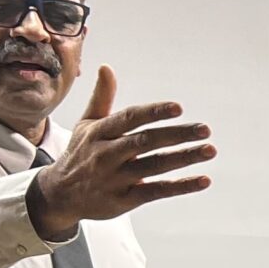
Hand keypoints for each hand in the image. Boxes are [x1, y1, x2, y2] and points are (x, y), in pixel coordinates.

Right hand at [27, 66, 214, 238]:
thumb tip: (106, 67)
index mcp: (100, 132)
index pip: (130, 118)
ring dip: (184, 158)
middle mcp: (107, 154)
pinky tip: (203, 180)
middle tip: (205, 130)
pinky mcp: (124, 200)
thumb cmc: (80, 154)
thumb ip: (102, 98)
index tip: (178, 108)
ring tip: (209, 150)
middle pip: (146, 142)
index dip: (154, 112)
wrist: (59, 195)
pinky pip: (156, 192)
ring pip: (154, 166)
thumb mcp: (86, 124)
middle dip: (177, 134)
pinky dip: (180, 186)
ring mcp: (116, 178)